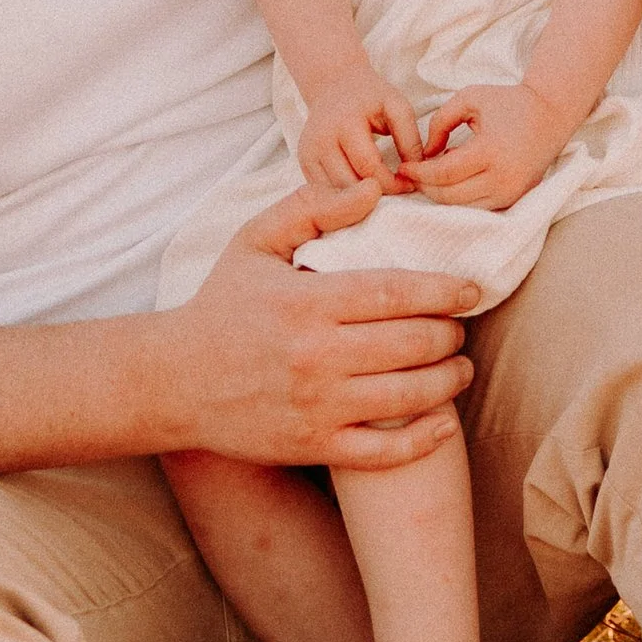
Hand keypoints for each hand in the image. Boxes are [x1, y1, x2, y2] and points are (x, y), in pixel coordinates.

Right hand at [162, 184, 480, 469]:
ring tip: (460, 368)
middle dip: (451, 335)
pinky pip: (384, 451)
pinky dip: (423, 439)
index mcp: (307, 301)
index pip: (398, 292)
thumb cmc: (220, 306)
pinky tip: (443, 423)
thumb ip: (313, 208)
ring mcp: (317, 405)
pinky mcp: (313, 446)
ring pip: (409, 396)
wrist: (171, 381)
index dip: (446, 291)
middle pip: (413, 343)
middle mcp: (316, 354)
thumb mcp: (254, 242)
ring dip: (449, 381)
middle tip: (460, 329)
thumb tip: (374, 189)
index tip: (471, 290)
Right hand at [295, 70, 425, 193]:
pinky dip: (344, 196)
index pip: (368, 166)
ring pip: (335, 192)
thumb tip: (415, 171)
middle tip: (397, 191)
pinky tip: (361, 190)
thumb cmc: (370, 98)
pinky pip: (324, 190)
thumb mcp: (396, 106)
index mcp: (344, 123)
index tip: (408, 185)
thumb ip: (409, 137)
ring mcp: (308, 152)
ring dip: (360, 199)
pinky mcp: (304, 162)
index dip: (391, 182)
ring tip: (381, 191)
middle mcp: (320, 139)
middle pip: (349, 183)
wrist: (335, 86)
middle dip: (376, 194)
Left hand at [403, 80, 568, 208]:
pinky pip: (478, 207)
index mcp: (490, 152)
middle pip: (450, 196)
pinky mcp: (514, 198)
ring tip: (436, 172)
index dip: (419, 173)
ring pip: (462, 207)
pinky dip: (461, 197)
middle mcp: (502, 179)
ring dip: (443, 194)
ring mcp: (510, 192)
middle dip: (426, 187)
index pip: (443, 174)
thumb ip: (440, 122)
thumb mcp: (469, 99)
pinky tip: (457, 177)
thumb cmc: (509, 103)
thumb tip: (427, 153)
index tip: (404, 166)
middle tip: (413, 173)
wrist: (550, 114)